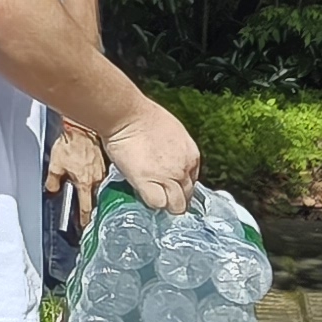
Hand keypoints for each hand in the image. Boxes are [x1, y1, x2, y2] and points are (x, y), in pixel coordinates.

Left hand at [43, 124, 106, 210]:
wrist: (82, 130)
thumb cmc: (71, 144)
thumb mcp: (56, 165)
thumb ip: (53, 181)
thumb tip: (52, 190)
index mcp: (86, 183)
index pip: (86, 207)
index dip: (85, 218)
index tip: (85, 225)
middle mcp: (98, 179)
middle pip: (96, 198)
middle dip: (92, 205)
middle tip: (88, 211)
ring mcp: (104, 171)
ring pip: (100, 186)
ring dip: (94, 190)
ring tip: (89, 191)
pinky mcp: (106, 163)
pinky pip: (102, 176)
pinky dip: (98, 178)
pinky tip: (92, 176)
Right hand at [96, 97, 200, 212]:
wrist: (128, 115)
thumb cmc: (144, 117)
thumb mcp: (172, 132)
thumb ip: (175, 151)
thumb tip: (167, 160)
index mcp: (191, 155)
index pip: (192, 181)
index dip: (180, 184)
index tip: (170, 184)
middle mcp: (184, 168)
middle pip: (187, 196)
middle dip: (176, 197)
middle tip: (161, 194)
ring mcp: (168, 177)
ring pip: (176, 205)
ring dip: (166, 205)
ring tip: (153, 198)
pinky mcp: (148, 182)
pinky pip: (157, 203)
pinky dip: (152, 203)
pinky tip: (144, 194)